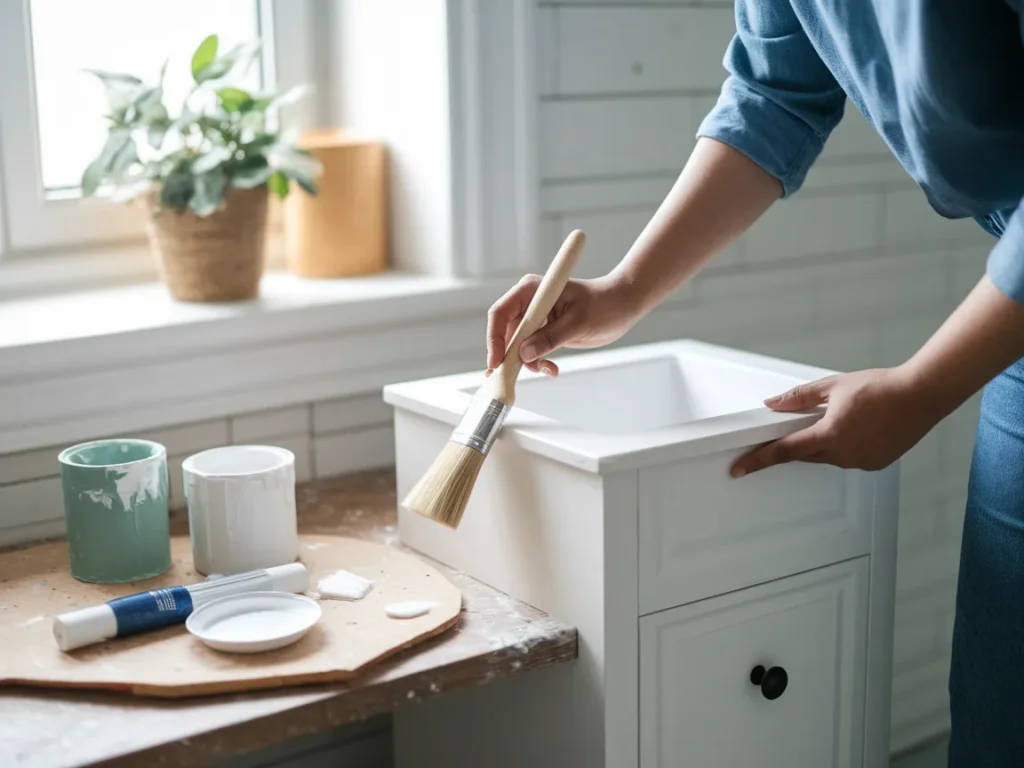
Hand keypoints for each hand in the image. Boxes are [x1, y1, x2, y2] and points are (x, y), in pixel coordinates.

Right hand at [486, 274, 639, 375]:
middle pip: (504, 332)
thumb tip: (524, 354)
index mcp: (532, 290)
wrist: (622, 305)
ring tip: (547, 369)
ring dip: (526, 362)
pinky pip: (530, 350)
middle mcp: (529, 302)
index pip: (500, 313)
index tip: (497, 361)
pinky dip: (537, 362)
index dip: (494, 338)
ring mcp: (536, 317)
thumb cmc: (604, 304)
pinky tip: (551, 368)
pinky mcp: (543, 330)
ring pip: (516, 345)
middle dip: (510, 355)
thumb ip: (550, 338)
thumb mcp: (578, 323)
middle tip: (513, 375)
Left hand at [730, 367, 940, 476]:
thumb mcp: (833, 386)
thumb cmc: (881, 388)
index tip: (739, 469)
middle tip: (794, 428)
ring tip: (841, 419)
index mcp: (829, 435)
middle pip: (805, 455)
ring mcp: (861, 462)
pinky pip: (848, 458)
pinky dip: (844, 446)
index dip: (759, 460)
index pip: (785, 451)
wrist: (921, 395)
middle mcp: (844, 454)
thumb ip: (799, 398)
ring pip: (828, 457)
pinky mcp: (875, 464)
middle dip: (796, 444)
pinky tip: (857, 429)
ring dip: (823, 443)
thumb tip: (773, 404)